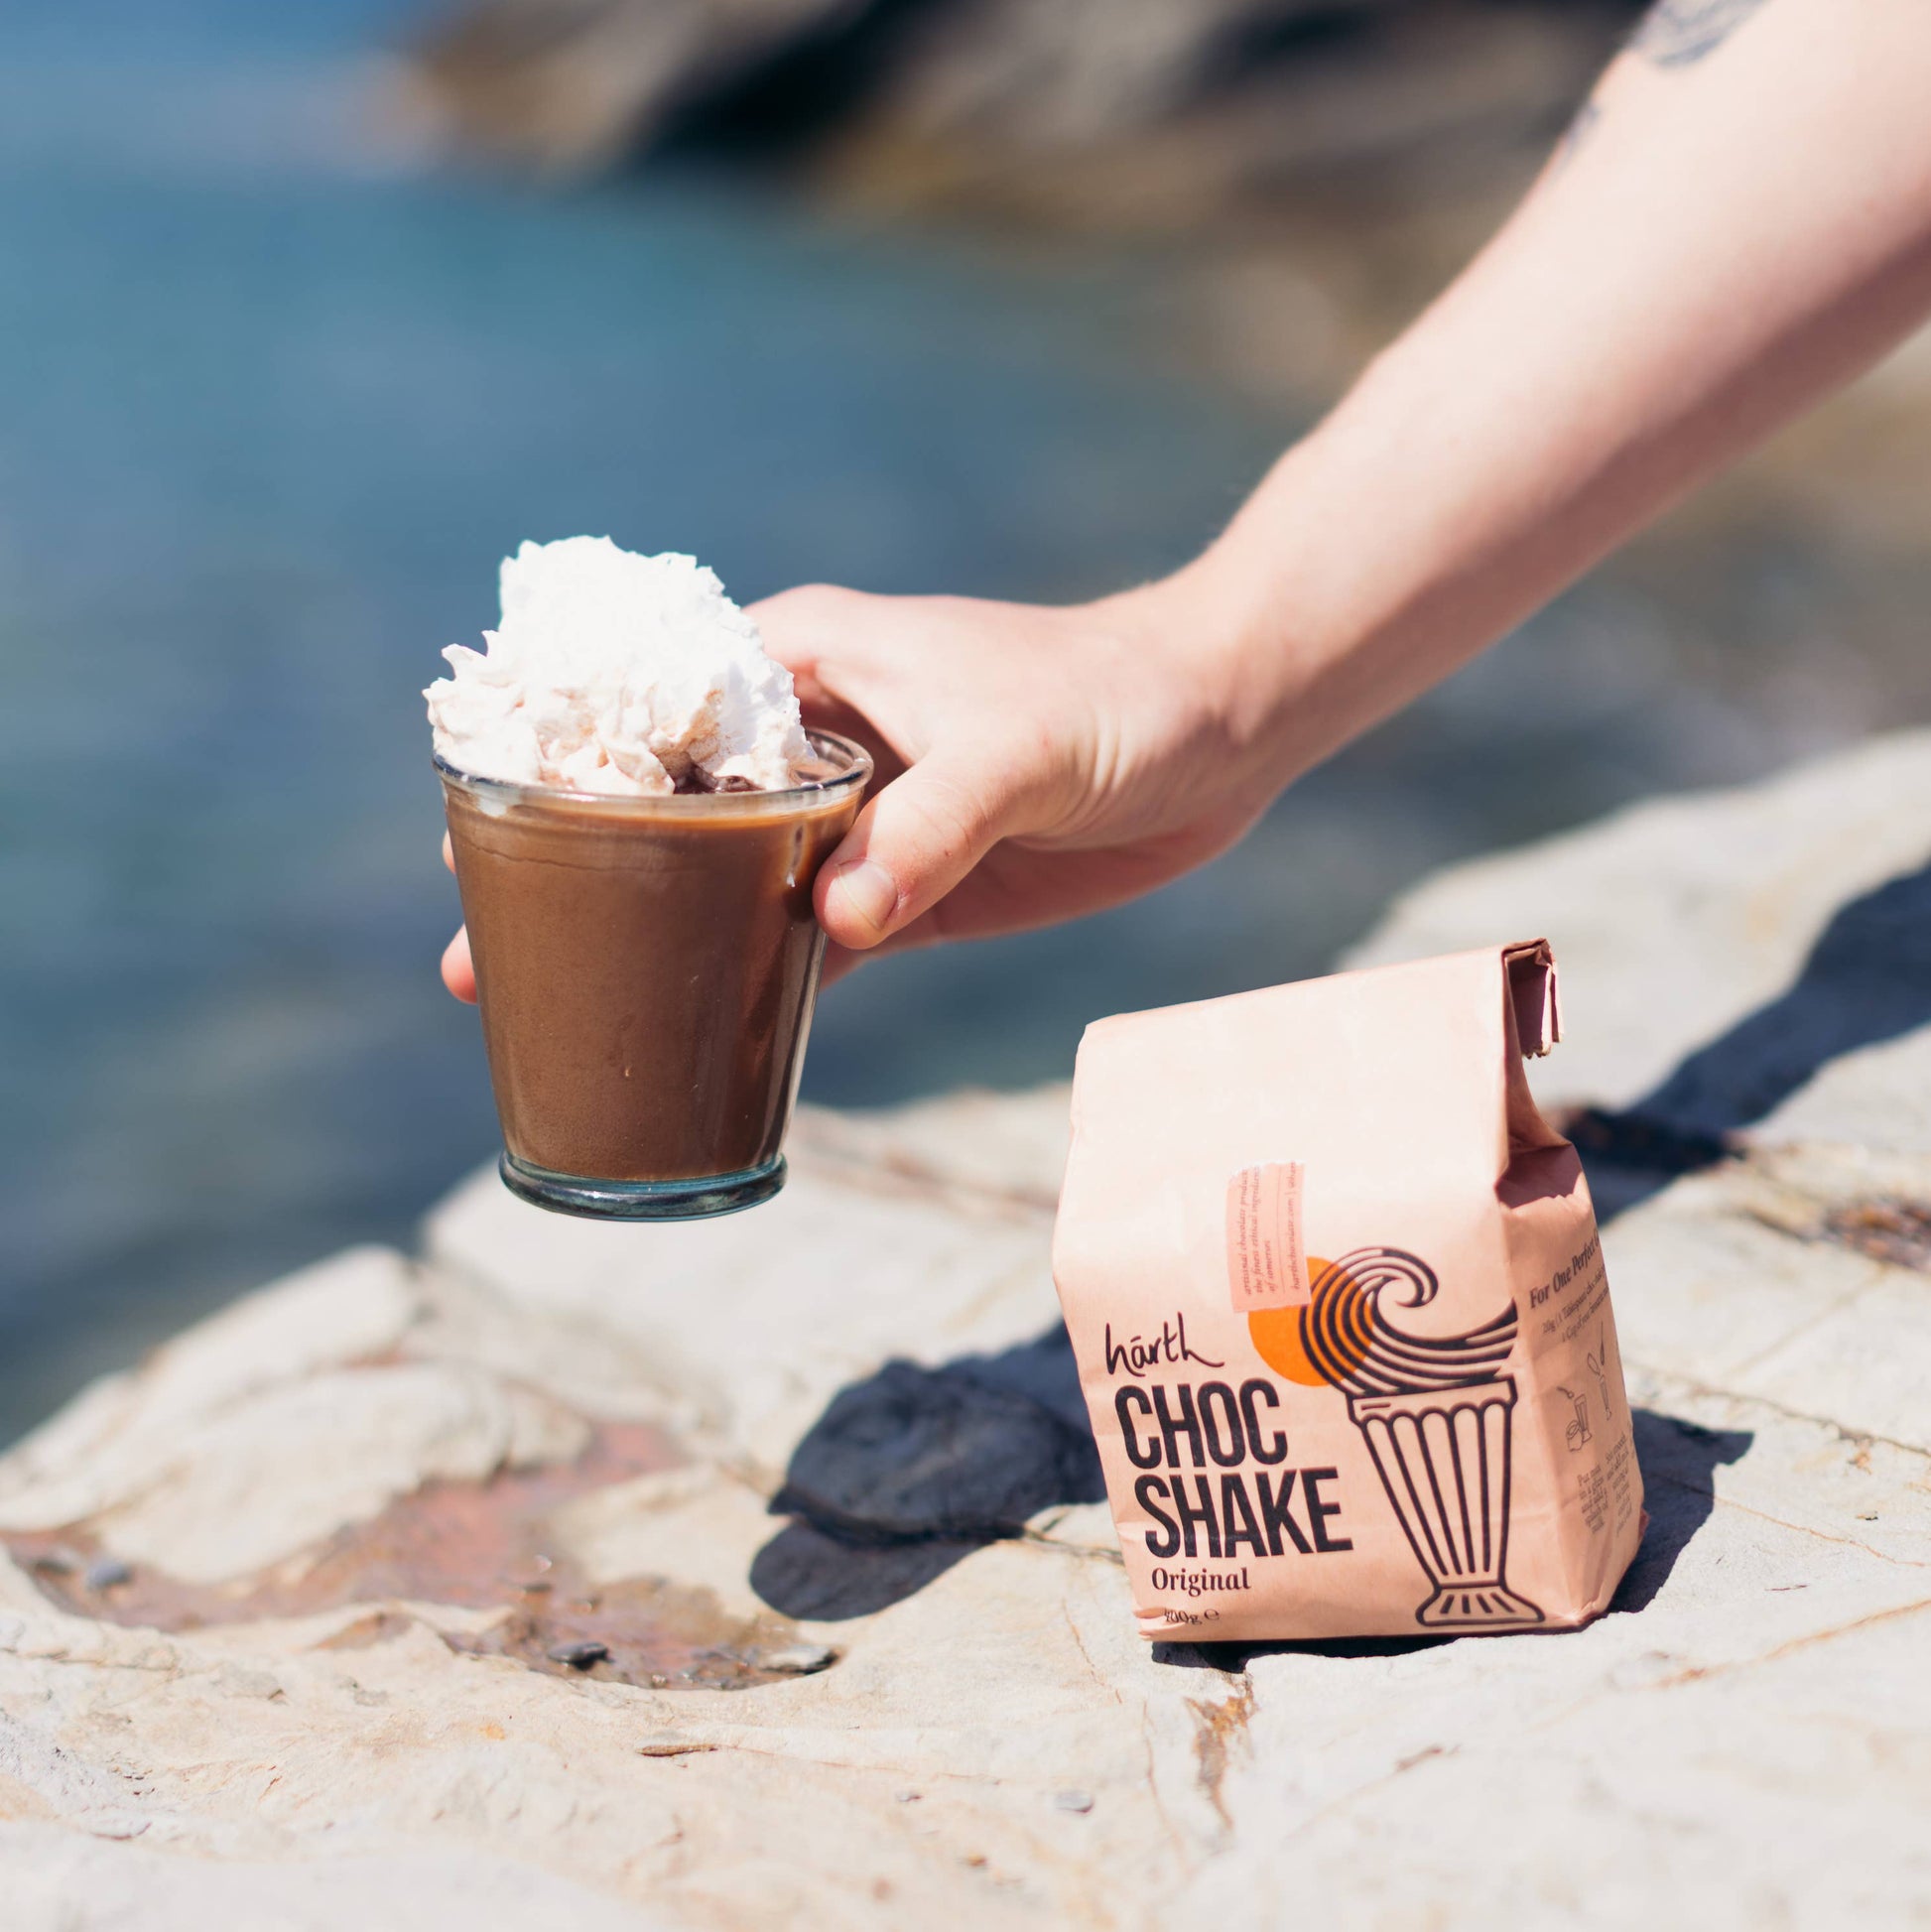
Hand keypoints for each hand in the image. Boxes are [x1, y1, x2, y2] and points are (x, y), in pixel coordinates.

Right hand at [439, 566, 1289, 998]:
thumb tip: (833, 928)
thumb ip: (927, 828)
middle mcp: (803, 738)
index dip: (556, 777)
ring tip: (556, 1009)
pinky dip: (754, 987)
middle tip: (478, 966)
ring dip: (650, 943)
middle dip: (575, 879)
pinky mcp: (899, 884)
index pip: (645, 713)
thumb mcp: (1017, 752)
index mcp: (799, 665)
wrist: (1220, 732)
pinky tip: (699, 1040)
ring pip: (720, 885)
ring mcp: (847, 817)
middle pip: (659, 811)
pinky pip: (804, 942)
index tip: (480, 847)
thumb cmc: (1113, 700)